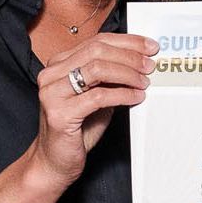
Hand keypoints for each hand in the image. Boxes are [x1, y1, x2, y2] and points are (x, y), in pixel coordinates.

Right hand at [30, 33, 155, 184]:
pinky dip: (122, 94)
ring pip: (97, 69)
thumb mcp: (97, 96)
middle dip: (129, 56)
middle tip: (150, 65)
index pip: (97, 41)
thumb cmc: (78, 129)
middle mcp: (51, 74)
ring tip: (144, 82)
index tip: (149, 47)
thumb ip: (111, 77)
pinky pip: (98, 97)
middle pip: (97, 50)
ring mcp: (52, 93)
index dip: (127, 42)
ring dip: (127, 73)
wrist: (55, 161)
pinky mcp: (59, 113)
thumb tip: (141, 62)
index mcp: (59, 64)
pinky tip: (136, 97)